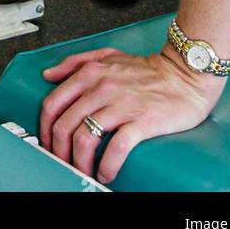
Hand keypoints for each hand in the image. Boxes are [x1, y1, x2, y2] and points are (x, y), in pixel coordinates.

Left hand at [39, 45, 225, 183]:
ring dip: (79, 162)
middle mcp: (101, 87)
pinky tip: (106, 173)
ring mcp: (121, 104)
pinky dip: (107, 166)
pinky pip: (116, 147)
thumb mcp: (108, 55)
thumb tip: (49, 74)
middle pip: (65, 125)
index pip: (53, 104)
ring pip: (85, 138)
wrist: (185, 75)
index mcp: (90, 73)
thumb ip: (76, 61)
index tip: (47, 143)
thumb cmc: (148, 70)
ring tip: (83, 172)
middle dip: (59, 151)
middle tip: (63, 163)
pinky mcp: (141, 121)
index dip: (44, 129)